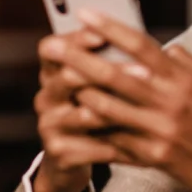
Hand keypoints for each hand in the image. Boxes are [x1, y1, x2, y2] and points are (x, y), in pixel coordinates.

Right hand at [33, 30, 133, 191]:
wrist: (69, 155)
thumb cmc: (91, 108)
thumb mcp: (95, 83)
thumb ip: (108, 61)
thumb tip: (144, 38)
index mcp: (53, 73)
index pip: (50, 48)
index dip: (73, 40)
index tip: (101, 35)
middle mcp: (47, 96)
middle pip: (68, 77)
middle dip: (107, 72)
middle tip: (144, 72)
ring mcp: (50, 125)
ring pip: (82, 114)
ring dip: (114, 110)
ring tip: (139, 108)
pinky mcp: (58, 151)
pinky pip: (89, 146)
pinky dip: (115, 143)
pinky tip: (137, 139)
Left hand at [58, 9, 191, 191]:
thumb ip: (187, 63)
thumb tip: (164, 47)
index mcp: (186, 79)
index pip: (142, 45)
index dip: (110, 27)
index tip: (85, 15)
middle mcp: (171, 102)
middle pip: (115, 74)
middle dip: (78, 58)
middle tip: (51, 46)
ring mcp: (160, 131)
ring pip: (106, 108)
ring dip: (79, 93)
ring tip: (59, 81)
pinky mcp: (153, 157)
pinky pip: (113, 142)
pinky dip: (90, 132)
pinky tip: (72, 124)